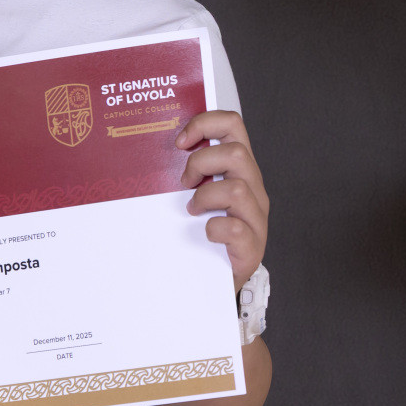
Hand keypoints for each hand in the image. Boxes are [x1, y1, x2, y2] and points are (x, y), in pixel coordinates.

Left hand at [175, 110, 267, 292]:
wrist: (218, 282)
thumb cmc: (204, 233)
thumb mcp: (199, 194)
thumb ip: (189, 172)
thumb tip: (149, 151)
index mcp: (240, 170)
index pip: (233, 125)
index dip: (206, 123)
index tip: (181, 141)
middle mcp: (253, 189)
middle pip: (237, 153)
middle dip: (201, 163)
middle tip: (184, 182)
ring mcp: (256, 218)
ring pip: (237, 189)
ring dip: (205, 197)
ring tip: (192, 210)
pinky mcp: (252, 247)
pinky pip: (234, 228)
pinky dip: (214, 228)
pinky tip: (206, 233)